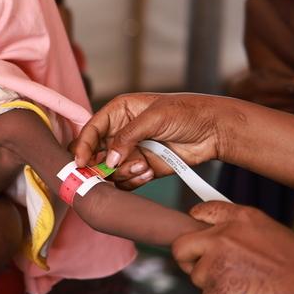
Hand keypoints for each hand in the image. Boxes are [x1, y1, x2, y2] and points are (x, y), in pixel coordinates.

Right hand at [70, 93, 230, 188]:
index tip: (79, 162)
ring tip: (143, 166)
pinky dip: (134, 181)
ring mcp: (132, 151)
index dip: (83, 145)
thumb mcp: (154, 117)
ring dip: (123, 172)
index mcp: (119, 112)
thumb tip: (110, 158)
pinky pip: (127, 180)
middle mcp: (121, 132)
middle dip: (100, 164)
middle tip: (106, 172)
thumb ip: (128, 136)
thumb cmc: (186, 112)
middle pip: (96, 152)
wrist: (214, 130)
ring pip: (111, 170)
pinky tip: (149, 172)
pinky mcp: (143, 168)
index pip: (91, 129)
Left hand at [171, 202, 293, 293]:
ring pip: (198, 277)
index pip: (203, 212)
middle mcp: (223, 235)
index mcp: (242, 218)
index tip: (196, 234)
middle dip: (188, 260)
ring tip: (245, 291)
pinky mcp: (217, 288)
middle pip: (182, 246)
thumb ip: (245, 233)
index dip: (195, 223)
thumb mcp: (276, 234)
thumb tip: (226, 241)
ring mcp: (217, 261)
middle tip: (199, 270)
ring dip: (216, 287)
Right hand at [225, 69, 293, 114]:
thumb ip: (281, 77)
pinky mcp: (262, 122)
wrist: (228, 101)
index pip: (289, 89)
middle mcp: (258, 101)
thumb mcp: (262, 73)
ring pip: (291, 112)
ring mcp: (259, 114)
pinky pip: (287, 119)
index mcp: (258, 86)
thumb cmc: (250, 82)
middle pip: (292, 102)